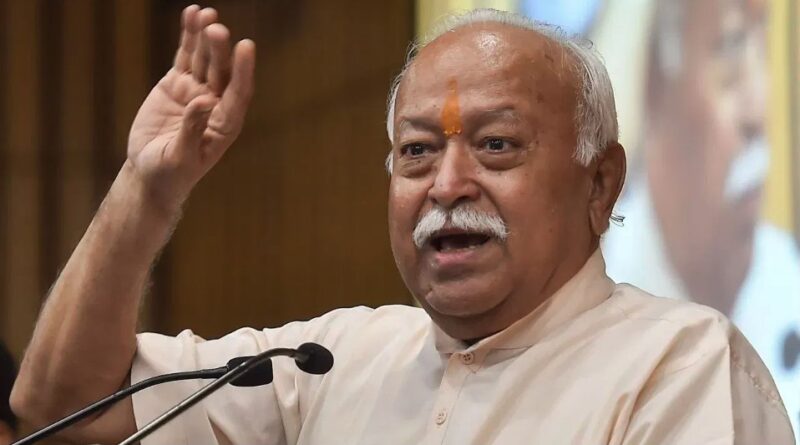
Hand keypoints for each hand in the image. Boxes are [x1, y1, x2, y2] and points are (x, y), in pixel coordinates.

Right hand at [127, 5, 254, 210]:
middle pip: (221, 72)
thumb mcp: (180, 158)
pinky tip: (192, 15)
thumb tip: (204, 101)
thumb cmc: (170, 174)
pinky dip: (188, 37)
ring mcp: (197, 91)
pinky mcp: (178, 84)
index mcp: (225, 125)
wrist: (150, 173)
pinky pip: (185, 56)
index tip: (246, 47)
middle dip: (220, 50)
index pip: (238, 94)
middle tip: (217, 29)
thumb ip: (192, 130)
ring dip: (205, 37)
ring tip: (206, 14)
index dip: (243, 71)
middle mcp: (216, 105)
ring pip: (204, 59)